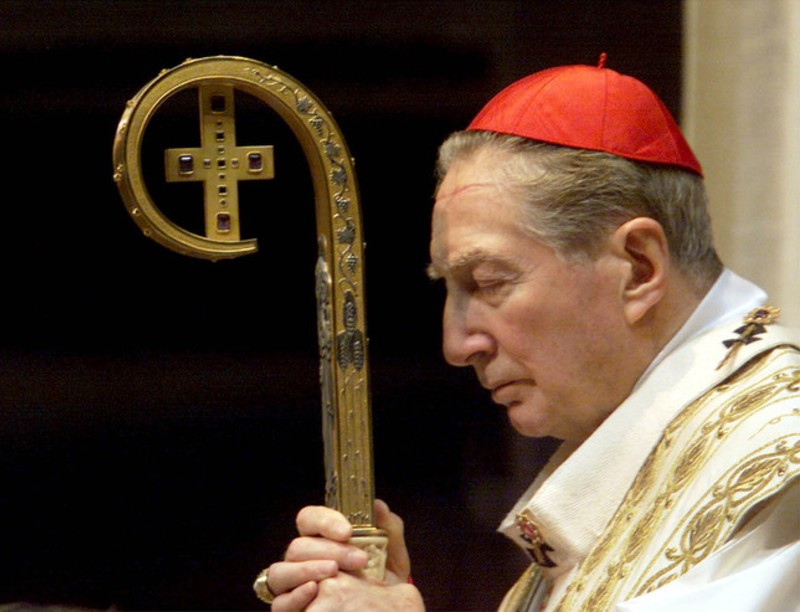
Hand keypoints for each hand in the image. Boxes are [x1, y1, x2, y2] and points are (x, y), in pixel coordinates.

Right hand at [264, 500, 422, 610]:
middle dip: (329, 550)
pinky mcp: (290, 607)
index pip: (308, 519)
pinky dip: (295, 596)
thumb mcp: (391, 553)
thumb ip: (388, 528)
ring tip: (334, 572)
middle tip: (359, 559)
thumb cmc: (382, 578)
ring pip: (281, 571)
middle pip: (298, 546)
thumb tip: (378, 506)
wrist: (383, 608)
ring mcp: (293, 584)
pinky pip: (280, 602)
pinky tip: (315, 591)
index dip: (323, 521)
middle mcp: (302, 559)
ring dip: (307, 569)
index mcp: (321, 538)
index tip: (347, 531)